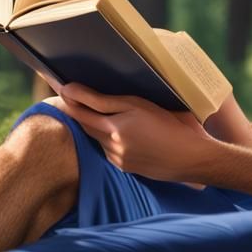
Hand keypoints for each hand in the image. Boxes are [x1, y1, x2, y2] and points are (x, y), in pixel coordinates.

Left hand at [50, 83, 215, 184]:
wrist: (192, 158)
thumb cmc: (175, 126)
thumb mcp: (144, 106)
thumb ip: (111, 101)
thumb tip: (85, 95)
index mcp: (118, 124)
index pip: (85, 108)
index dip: (71, 96)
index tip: (59, 86)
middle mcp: (114, 142)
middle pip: (86, 123)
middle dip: (75, 109)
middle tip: (65, 95)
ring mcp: (118, 157)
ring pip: (97, 136)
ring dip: (90, 123)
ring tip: (85, 108)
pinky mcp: (124, 166)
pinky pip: (107, 148)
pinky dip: (104, 137)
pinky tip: (111, 129)